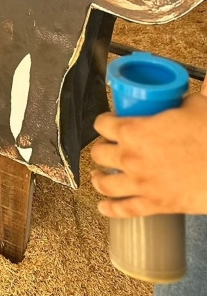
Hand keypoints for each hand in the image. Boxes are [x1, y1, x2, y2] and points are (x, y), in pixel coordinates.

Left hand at [90, 92, 206, 217]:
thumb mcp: (197, 106)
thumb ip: (187, 96)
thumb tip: (195, 85)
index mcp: (134, 131)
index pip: (103, 124)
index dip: (105, 121)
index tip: (109, 122)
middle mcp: (130, 157)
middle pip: (99, 153)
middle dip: (102, 148)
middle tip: (109, 147)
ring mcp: (140, 183)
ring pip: (104, 183)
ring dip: (99, 178)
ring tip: (99, 175)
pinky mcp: (155, 204)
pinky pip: (124, 210)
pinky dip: (110, 209)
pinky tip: (103, 206)